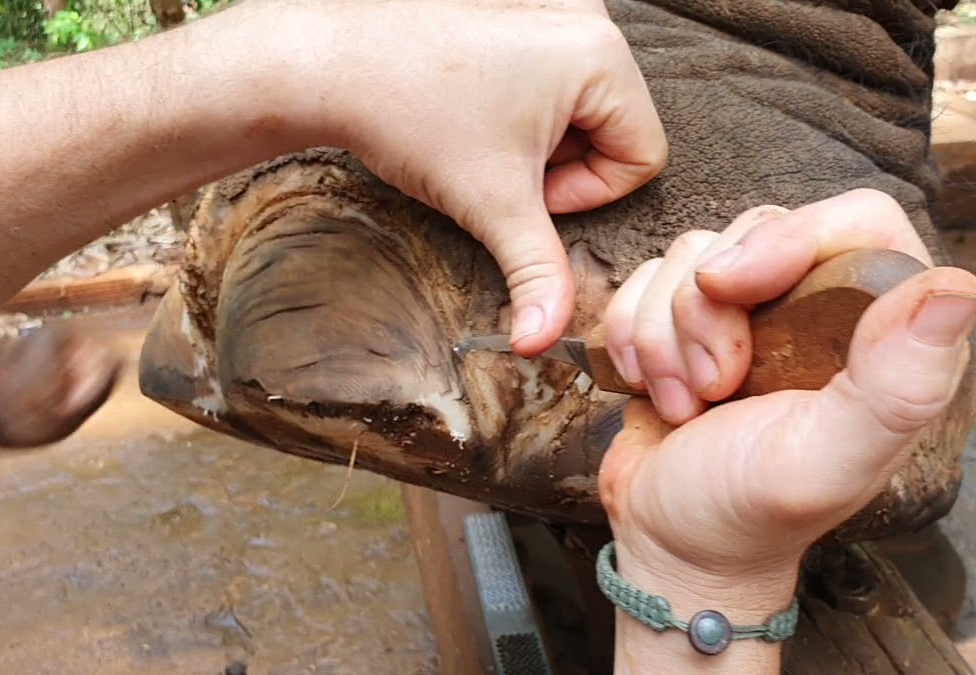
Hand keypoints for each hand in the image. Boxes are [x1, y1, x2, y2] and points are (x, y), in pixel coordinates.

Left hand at [252, 0, 667, 356]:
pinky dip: (523, 107)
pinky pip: (554, 78)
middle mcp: (590, 20)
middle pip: (616, 131)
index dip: (585, 193)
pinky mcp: (521, 11)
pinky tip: (475, 109)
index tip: (525, 187)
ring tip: (485, 135)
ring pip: (584, 108)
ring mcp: (553, 9)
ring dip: (542, 140)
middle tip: (502, 164)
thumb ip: (536, 276)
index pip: (643, 157)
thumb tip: (546, 341)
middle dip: (562, 166)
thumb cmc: (411, 115)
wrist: (333, 64)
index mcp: (604, 56)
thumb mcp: (491, 206)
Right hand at [597, 189, 975, 610]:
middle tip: (715, 386)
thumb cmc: (751, 514)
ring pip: (691, 255)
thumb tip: (961, 288)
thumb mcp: (826, 461)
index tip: (731, 287)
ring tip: (686, 403)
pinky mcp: (687, 319)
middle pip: (758, 229)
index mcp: (882, 333)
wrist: (670, 544)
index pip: (855, 220)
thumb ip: (896, 384)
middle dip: (707, 309)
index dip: (787, 238)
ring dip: (666, 334)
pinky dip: (632, 333)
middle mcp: (820, 308)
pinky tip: (650, 389)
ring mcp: (750, 310)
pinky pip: (645, 278)